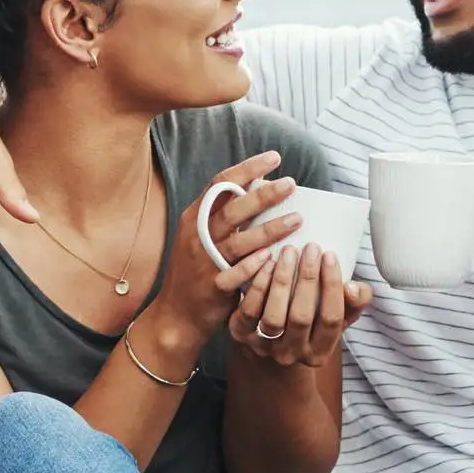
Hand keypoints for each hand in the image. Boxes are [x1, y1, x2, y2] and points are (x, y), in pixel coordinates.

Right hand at [156, 153, 308, 335]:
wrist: (175, 314)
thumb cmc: (196, 270)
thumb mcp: (201, 236)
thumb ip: (224, 213)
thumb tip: (260, 186)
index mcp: (195, 217)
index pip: (221, 183)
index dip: (248, 168)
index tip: (274, 157)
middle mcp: (197, 236)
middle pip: (232, 208)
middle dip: (264, 194)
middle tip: (291, 184)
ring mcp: (204, 261)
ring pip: (239, 241)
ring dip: (270, 229)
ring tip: (298, 219)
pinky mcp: (213, 286)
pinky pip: (236, 274)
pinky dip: (254, 264)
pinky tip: (274, 257)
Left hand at [232, 244, 372, 366]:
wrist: (272, 339)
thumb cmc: (313, 318)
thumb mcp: (340, 314)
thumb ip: (356, 301)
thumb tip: (353, 287)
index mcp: (319, 353)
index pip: (331, 320)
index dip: (332, 287)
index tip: (330, 255)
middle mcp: (292, 355)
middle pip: (302, 317)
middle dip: (307, 279)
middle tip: (311, 247)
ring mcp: (264, 348)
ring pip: (273, 316)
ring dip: (282, 281)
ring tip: (289, 251)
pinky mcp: (242, 335)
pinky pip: (249, 310)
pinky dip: (258, 285)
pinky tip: (266, 262)